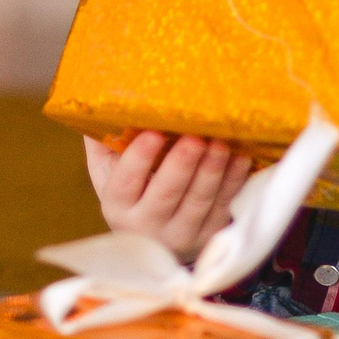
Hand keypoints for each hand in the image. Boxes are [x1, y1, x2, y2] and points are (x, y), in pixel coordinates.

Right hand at [82, 130, 253, 259]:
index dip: (139, 158)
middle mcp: (147, 226)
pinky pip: (224, 206)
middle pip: (166, 194)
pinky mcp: (210, 235)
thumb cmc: (131, 192)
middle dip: (182, 164)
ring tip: (221, 142)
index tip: (153, 132)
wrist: (156, 239)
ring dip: (212, 170)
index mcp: (118, 206)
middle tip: (195, 136)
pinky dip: (234, 181)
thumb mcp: (108, 173)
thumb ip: (102, 142)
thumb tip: (98, 99)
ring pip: (199, 202)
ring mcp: (182, 234)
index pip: (124, 183)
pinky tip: (241, 156)